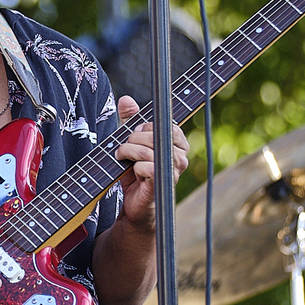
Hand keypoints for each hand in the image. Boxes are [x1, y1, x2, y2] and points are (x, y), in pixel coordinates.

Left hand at [113, 95, 189, 231]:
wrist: (133, 205)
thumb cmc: (134, 173)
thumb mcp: (130, 142)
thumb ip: (130, 120)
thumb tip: (126, 99)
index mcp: (178, 144)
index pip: (165, 124)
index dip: (145, 127)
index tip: (134, 136)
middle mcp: (181, 156)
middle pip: (154, 133)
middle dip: (132, 138)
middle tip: (124, 149)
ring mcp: (174, 171)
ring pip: (148, 150)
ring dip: (128, 152)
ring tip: (123, 159)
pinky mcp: (163, 183)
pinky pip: (146, 166)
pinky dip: (133, 169)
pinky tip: (134, 176)